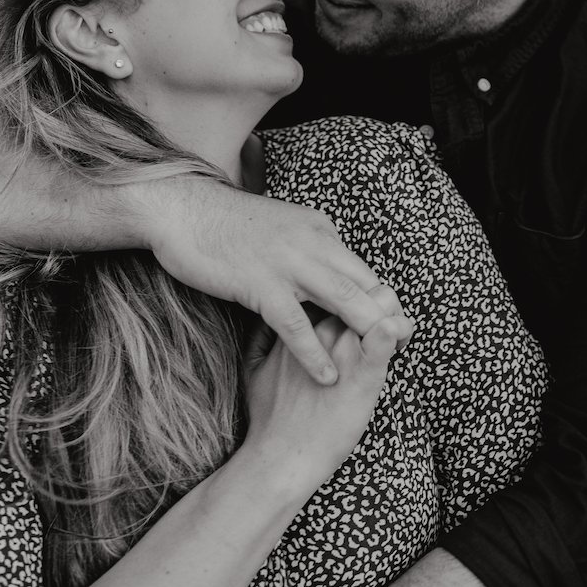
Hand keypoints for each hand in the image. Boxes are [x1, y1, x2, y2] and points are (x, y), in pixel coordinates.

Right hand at [144, 179, 391, 384]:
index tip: (395, 327)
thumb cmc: (223, 224)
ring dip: (366, 334)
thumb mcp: (279, 229)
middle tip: (404, 348)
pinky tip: (328, 376)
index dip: (382, 300)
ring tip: (381, 365)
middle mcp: (313, 241)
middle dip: (389, 318)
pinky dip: (316, 354)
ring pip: (343, 300)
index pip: (362, 269)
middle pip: (365, 284)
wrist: (183, 209)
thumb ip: (305, 247)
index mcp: (319, 229)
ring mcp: (289, 262)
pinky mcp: (262, 283)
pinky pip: (297, 324)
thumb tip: (322, 270)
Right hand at [241, 285, 413, 488]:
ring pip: (382, 300)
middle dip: (375, 300)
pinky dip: (399, 330)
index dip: (350, 296)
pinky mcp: (364, 372)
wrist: (280, 457)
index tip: (355, 319)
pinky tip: (398, 343)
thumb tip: (269, 321)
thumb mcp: (253, 364)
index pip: (334, 286)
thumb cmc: (268, 416)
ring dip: (393, 313)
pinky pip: (388, 333)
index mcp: (297, 321)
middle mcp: (321, 326)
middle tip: (380, 326)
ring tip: (396, 338)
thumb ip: (262, 336)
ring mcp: (343, 347)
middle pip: (361, 286)